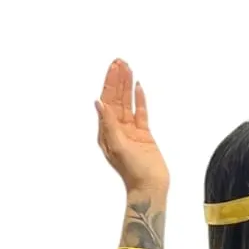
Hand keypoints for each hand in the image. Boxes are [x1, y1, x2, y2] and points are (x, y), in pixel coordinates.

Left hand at [94, 59, 170, 192]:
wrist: (150, 187)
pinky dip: (139, 100)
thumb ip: (108, 123)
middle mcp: (117, 129)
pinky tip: (138, 88)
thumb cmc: (132, 172)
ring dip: (127, 86)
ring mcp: (131, 131)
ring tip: (128, 69)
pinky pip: (140, 113)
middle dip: (117, 80)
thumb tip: (98, 103)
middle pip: (116, 98)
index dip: (109, 83)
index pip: (107, 101)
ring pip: (128, 103)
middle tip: (120, 62)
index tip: (113, 68)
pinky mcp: (144, 135)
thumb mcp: (116, 146)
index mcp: (106, 131)